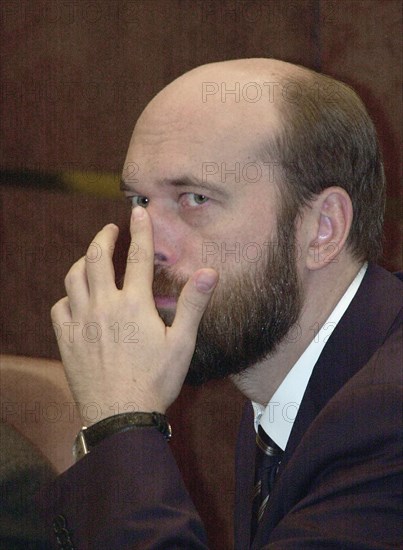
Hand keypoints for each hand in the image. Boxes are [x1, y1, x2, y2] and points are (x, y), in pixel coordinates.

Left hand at [51, 206, 217, 424]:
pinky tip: (75, 299)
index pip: (139, 257)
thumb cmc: (156, 380)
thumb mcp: (182, 343)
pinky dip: (67, 296)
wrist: (121, 415)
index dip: (140, 231)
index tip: (138, 212)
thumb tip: (209, 272)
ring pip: (73, 278)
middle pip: (97, 258)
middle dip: (103, 237)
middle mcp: (104, 306)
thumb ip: (193, 304)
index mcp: (134, 304)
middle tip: (110, 230)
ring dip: (82, 261)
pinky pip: (59, 306)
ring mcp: (82, 321)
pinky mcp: (66, 339)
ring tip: (90, 258)